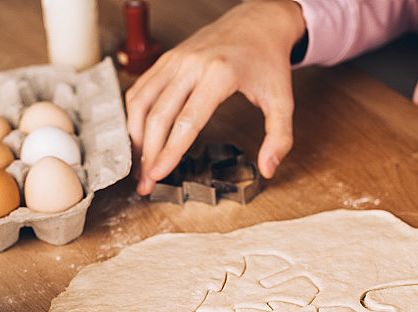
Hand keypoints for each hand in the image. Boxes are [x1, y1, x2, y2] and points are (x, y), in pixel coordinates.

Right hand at [125, 0, 306, 194]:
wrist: (258, 21)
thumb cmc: (268, 61)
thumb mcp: (283, 100)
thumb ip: (279, 137)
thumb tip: (268, 168)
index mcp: (219, 74)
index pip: (187, 121)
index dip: (169, 152)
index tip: (158, 175)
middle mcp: (191, 64)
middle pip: (158, 116)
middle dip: (148, 155)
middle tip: (145, 184)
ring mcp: (174, 60)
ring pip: (141, 103)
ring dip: (135, 138)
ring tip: (138, 165)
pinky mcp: (166, 59)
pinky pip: (140, 90)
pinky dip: (134, 117)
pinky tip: (138, 138)